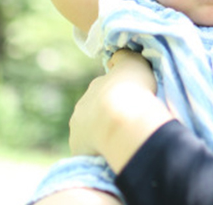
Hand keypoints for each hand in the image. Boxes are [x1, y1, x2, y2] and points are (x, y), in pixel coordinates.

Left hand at [69, 50, 171, 171]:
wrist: (121, 120)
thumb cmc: (132, 90)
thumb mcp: (134, 64)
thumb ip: (124, 59)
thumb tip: (115, 58)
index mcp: (97, 85)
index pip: (106, 88)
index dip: (118, 95)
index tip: (130, 101)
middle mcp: (83, 104)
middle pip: (95, 110)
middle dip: (108, 115)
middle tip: (127, 123)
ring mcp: (78, 128)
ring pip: (90, 131)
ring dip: (103, 134)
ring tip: (122, 141)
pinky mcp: (78, 149)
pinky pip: (89, 150)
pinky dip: (99, 152)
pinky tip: (113, 154)